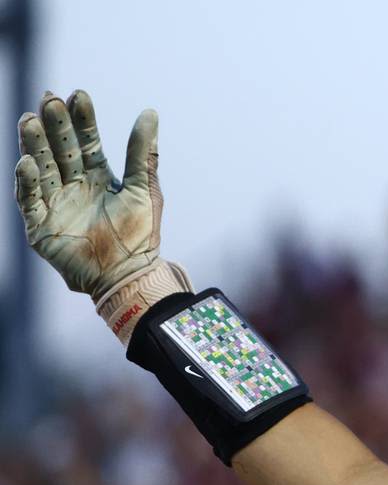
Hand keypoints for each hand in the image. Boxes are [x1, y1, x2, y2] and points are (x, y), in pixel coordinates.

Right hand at [14, 90, 189, 343]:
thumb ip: (143, 153)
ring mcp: (55, 203)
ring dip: (35, 145)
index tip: (78, 95)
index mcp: (98, 177)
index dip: (82, 120)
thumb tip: (150, 112)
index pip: (87, 142)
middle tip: (49, 98)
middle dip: (54, 126)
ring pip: (41, 168)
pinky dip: (27, 181)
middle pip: (60, 150)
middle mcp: (74, 186)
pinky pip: (30, 199)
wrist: (130, 276)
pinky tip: (27, 162)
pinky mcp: (40, 225)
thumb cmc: (141, 237)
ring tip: (30, 119)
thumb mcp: (144, 189)